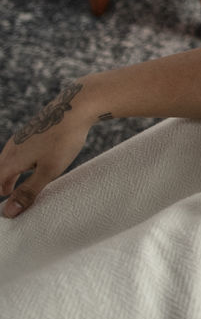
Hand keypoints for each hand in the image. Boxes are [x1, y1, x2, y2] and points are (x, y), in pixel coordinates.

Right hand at [0, 79, 98, 217]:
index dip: (0, 191)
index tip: (3, 202)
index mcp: (11, 160)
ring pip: (9, 158)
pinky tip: (29, 160)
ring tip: (12, 182)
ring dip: (9, 172)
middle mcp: (12, 148)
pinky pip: (19, 150)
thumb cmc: (63, 140)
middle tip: (4, 194)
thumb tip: (8, 212)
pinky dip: (18, 161)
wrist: (75, 106)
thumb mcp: (48, 171)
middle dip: (1, 183)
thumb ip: (29, 191)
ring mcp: (22, 137)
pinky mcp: (33, 130)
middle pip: (0, 170)